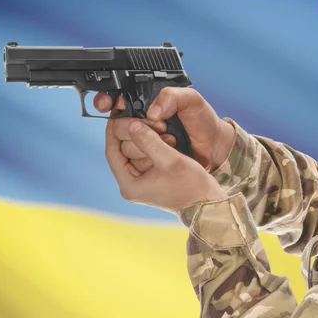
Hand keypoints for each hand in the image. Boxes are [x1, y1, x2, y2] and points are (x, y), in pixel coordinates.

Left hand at [106, 118, 226, 213]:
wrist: (206, 203)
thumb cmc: (191, 186)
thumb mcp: (170, 159)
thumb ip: (149, 141)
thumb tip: (131, 125)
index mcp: (129, 186)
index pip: (112, 152)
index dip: (113, 131)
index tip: (116, 114)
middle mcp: (131, 186)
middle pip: (121, 151)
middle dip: (132, 132)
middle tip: (142, 117)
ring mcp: (140, 183)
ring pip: (132, 152)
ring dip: (143, 137)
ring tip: (156, 126)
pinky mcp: (149, 179)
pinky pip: (144, 156)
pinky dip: (150, 144)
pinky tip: (160, 135)